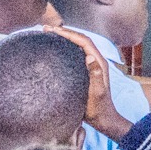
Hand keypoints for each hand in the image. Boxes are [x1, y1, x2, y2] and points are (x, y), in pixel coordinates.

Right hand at [43, 24, 134, 140]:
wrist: (104, 120)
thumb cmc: (99, 109)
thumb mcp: (96, 93)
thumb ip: (95, 75)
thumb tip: (90, 56)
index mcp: (99, 62)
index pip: (84, 41)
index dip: (69, 34)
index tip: (53, 30)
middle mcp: (96, 61)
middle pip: (80, 40)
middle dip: (64, 33)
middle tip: (46, 29)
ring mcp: (91, 66)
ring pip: (78, 46)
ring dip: (65, 38)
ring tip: (48, 35)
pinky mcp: (86, 72)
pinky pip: (75, 54)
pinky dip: (65, 48)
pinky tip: (55, 50)